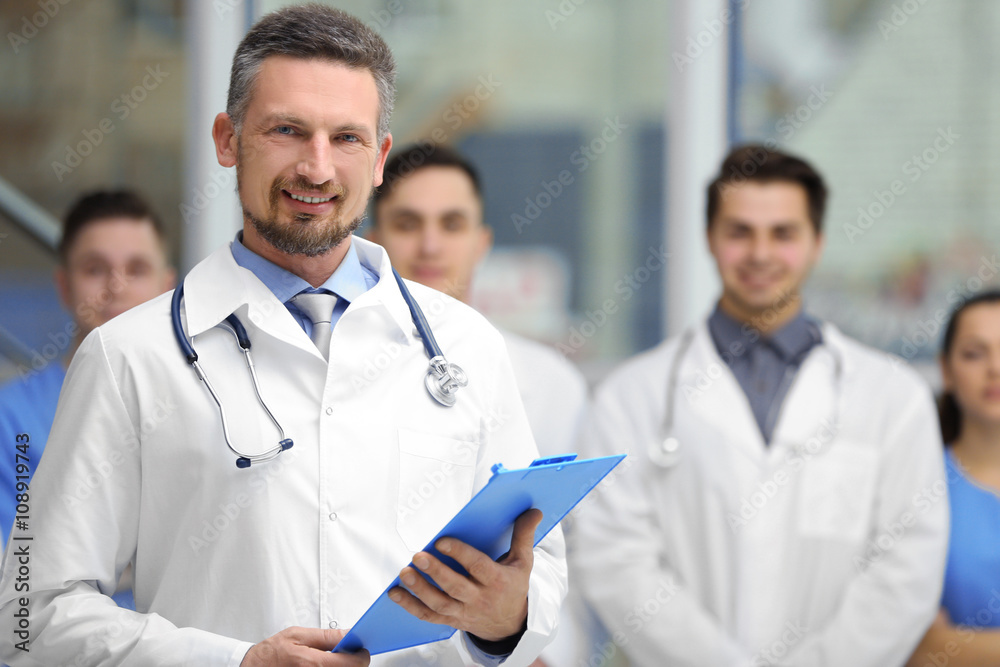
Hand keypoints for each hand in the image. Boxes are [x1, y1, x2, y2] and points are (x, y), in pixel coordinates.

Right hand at [240, 627, 369, 665]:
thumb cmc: (270, 653)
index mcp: (313, 663)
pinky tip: (324, 665)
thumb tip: (348, 633)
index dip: (362, 655)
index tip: (362, 650)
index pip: (353, 663)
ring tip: (330, 659)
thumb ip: (326, 636)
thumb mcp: (297, 635)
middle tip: (345, 653)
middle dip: (352, 662)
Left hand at [389, 508, 542, 641]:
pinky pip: (429, 616)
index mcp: (497, 581)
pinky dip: (410, 606)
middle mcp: (479, 598)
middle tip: (417, 556)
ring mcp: (463, 612)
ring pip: (439, 604)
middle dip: (435, 572)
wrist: (510, 625)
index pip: (477, 567)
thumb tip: (534, 510)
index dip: (460, 554)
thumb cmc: (513, 587)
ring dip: (419, 589)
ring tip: (405, 573)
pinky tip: (396, 593)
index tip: (441, 541)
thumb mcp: (523, 562)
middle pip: (455, 587)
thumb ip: (524, 535)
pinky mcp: (451, 620)